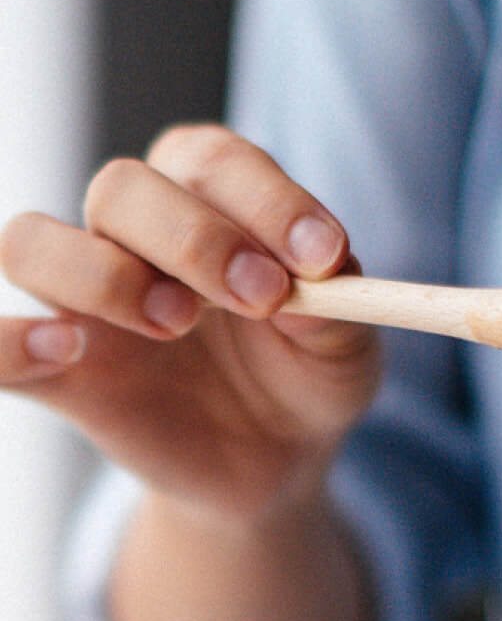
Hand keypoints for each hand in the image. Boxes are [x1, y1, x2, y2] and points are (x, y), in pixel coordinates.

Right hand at [0, 124, 380, 520]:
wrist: (277, 459)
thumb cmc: (309, 374)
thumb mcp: (349, 350)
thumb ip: (339, 312)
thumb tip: (313, 286)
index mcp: (210, 199)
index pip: (213, 161)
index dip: (266, 198)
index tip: (323, 254)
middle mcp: (134, 232)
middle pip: (121, 188)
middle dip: (196, 238)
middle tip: (261, 297)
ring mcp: (86, 300)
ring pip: (32, 241)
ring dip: (104, 274)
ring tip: (177, 322)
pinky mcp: (59, 373)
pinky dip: (9, 340)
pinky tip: (66, 350)